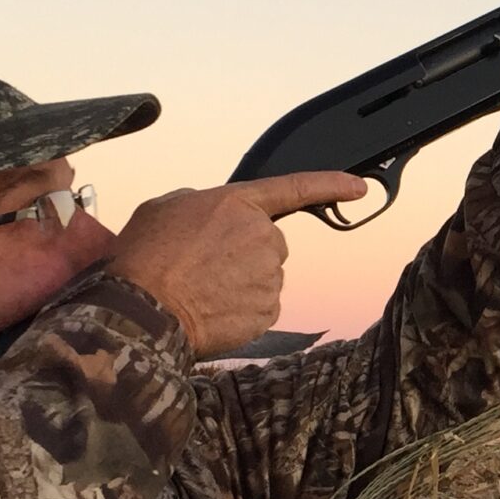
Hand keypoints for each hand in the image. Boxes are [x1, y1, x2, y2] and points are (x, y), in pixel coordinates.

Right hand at [106, 171, 367, 355]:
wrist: (140, 309)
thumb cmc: (143, 258)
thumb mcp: (163, 208)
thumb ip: (198, 203)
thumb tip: (210, 214)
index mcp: (237, 203)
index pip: (294, 188)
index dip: (330, 186)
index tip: (359, 188)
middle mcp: (261, 236)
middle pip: (268, 244)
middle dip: (243, 254)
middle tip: (202, 267)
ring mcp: (268, 275)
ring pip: (264, 278)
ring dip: (239, 284)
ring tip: (199, 289)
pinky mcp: (268, 311)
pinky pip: (260, 308)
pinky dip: (239, 312)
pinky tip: (209, 310)